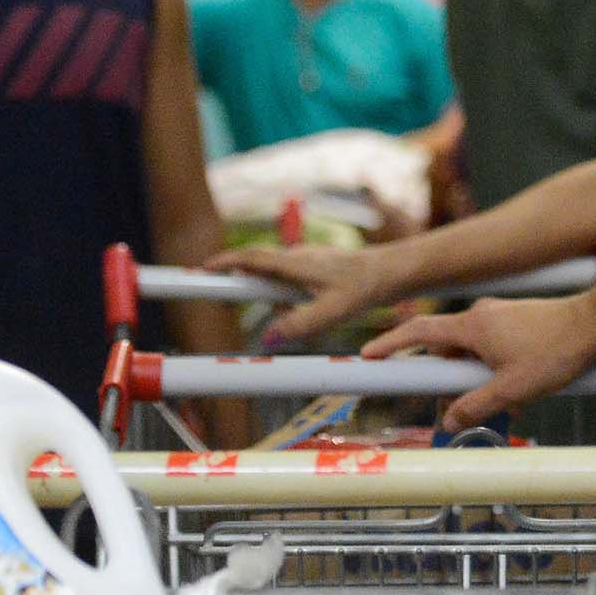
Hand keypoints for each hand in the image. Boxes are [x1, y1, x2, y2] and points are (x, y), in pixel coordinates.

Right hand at [207, 243, 409, 343]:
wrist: (392, 271)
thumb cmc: (365, 288)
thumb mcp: (333, 312)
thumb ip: (299, 326)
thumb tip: (269, 337)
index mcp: (296, 264)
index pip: (252, 258)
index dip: (225, 262)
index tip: (202, 269)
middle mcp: (298, 257)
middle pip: (256, 263)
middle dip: (235, 275)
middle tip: (213, 287)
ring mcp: (306, 260)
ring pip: (274, 272)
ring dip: (264, 287)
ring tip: (272, 306)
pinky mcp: (316, 267)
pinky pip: (289, 278)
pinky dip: (282, 291)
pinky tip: (298, 309)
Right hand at [363, 293, 595, 429]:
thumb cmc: (557, 351)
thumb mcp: (512, 389)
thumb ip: (476, 406)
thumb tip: (449, 420)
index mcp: (472, 326)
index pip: (418, 333)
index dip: (390, 344)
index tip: (368, 357)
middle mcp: (481, 315)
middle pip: (445, 348)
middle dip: (443, 378)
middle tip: (445, 404)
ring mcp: (500, 316)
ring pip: (472, 351)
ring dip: (474, 377)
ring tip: (496, 405)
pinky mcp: (518, 321)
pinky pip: (492, 348)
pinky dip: (493, 370)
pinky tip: (516, 392)